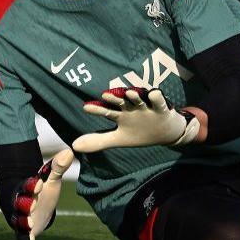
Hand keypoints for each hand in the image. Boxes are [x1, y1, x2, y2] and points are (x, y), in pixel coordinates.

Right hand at [10, 148, 73, 239]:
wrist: (31, 203)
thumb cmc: (42, 188)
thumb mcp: (51, 178)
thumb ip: (59, 166)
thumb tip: (70, 151)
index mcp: (28, 188)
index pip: (28, 185)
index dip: (32, 184)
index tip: (39, 182)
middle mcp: (22, 203)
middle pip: (21, 203)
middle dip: (26, 204)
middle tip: (32, 204)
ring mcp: (22, 217)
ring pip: (19, 220)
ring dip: (24, 222)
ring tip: (30, 224)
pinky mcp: (24, 231)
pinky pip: (22, 236)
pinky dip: (25, 239)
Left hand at [73, 87, 199, 152]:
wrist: (165, 133)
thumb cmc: (140, 133)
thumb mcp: (119, 139)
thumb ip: (98, 141)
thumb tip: (74, 146)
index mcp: (121, 115)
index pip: (106, 112)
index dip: (97, 110)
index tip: (86, 108)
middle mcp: (132, 109)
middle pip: (121, 102)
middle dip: (114, 99)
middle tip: (105, 95)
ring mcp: (146, 108)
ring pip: (139, 100)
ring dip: (134, 97)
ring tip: (129, 93)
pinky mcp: (161, 108)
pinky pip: (159, 102)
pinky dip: (156, 98)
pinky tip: (153, 95)